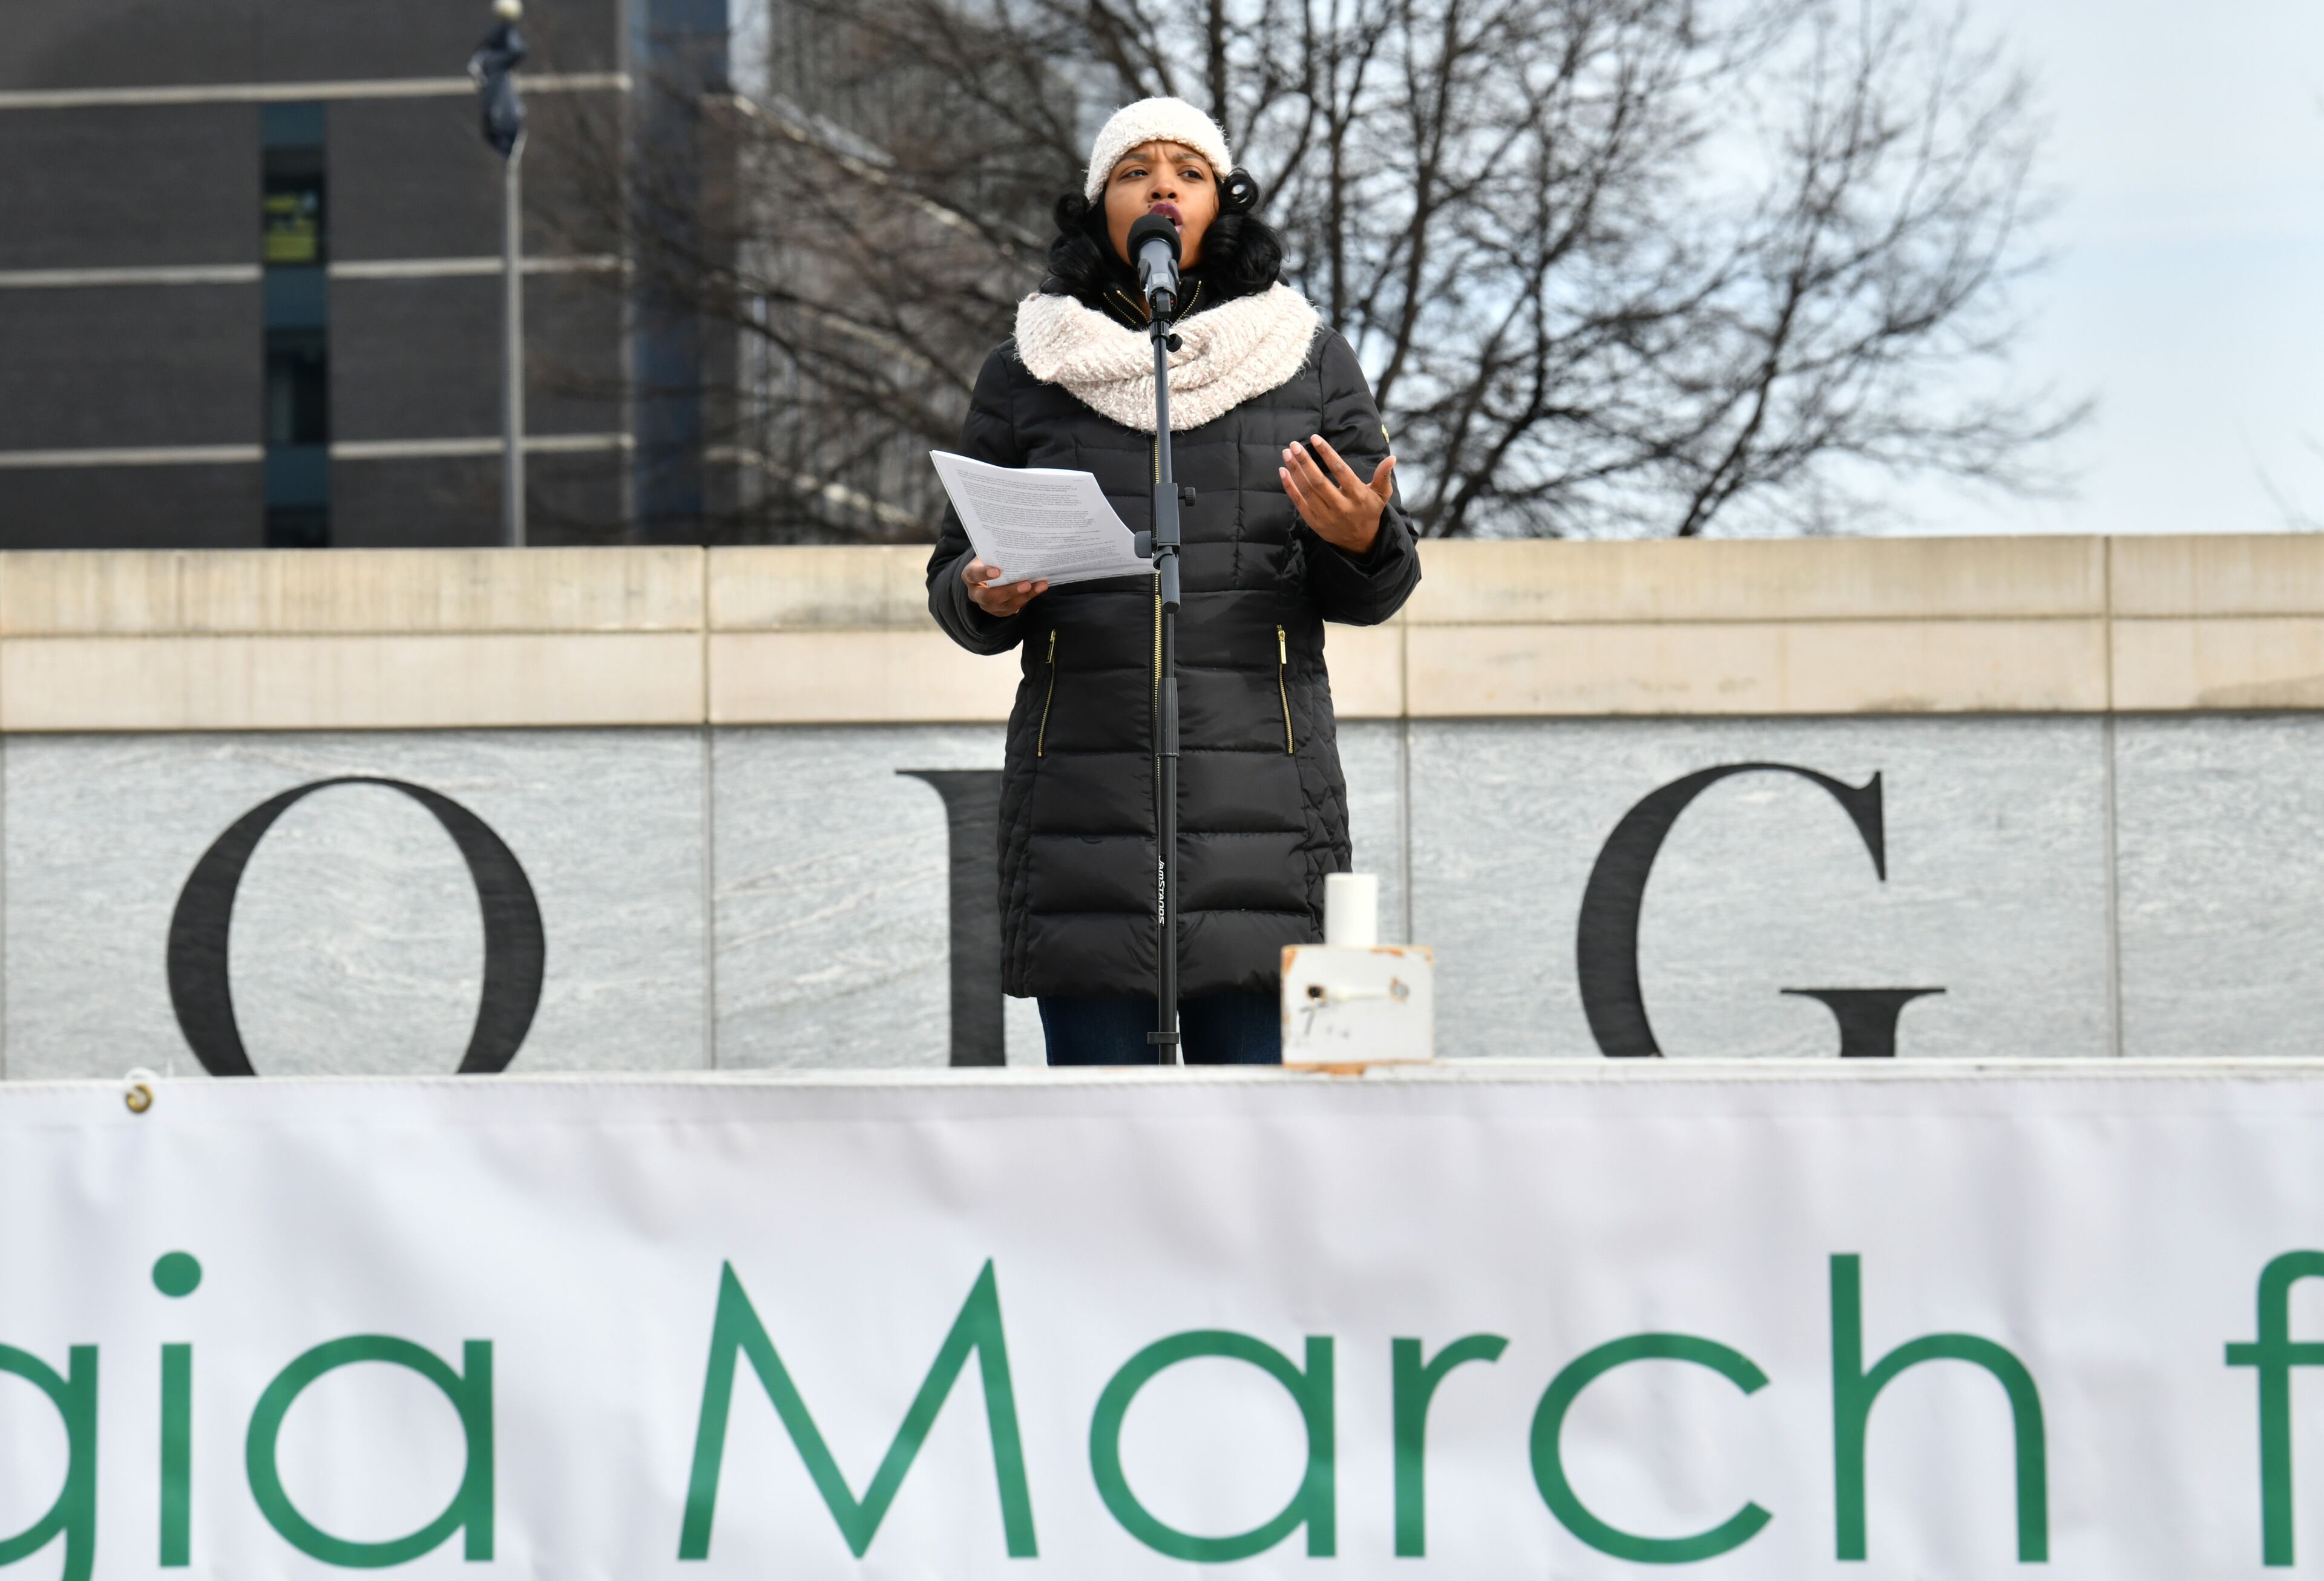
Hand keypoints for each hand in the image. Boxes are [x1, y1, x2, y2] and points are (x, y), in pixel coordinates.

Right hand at [962, 557, 1047, 616]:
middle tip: (1026, 583)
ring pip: (1005, 605)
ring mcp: (987, 605)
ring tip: (1040, 585)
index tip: (997, 571)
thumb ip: (998, 552)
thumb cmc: (991, 561)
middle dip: (1009, 591)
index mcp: (969, 575)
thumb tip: (1019, 541)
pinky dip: (1028, 598)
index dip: (983, 574)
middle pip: (989, 597)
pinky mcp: (999, 611)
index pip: (972, 575)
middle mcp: (975, 593)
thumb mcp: (990, 554)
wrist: (990, 573)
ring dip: (1025, 596)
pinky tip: (1038, 589)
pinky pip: (1013, 608)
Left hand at [1281, 434, 1393, 554]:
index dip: (1327, 454)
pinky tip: (1283, 471)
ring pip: (1307, 491)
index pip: (1340, 471)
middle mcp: (1341, 506)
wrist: (1360, 542)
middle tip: (1294, 445)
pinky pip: (1299, 503)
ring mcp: (1326, 516)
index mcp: (1357, 496)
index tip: (1315, 438)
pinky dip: (1289, 487)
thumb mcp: (1381, 494)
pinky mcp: (1314, 523)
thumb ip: (1383, 476)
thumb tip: (1392, 458)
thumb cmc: (1369, 510)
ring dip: (1295, 471)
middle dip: (1305, 461)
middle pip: (1319, 481)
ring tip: (1287, 454)